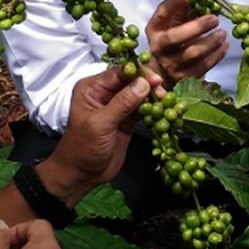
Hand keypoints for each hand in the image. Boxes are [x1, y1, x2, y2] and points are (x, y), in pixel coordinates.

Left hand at [40, 67, 159, 203]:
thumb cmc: (83, 149)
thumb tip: (143, 83)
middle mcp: (104, 93)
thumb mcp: (100, 124)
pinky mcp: (128, 119)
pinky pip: (143, 108)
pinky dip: (153, 108)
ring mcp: (117, 106)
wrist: (82, 175)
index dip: (138, 74)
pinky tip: (164, 110)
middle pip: (131, 81)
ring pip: (139, 93)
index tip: (156, 79)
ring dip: (153, 96)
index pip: (118, 73)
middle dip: (148, 84)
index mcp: (91, 89)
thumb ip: (122, 103)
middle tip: (163, 92)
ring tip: (166, 101)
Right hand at [146, 0, 228, 86]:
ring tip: (222, 33)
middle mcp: (159, 48)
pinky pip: (203, 67)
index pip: (163, 13)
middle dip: (198, 26)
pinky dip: (216, 55)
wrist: (166, 70)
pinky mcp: (183, 79)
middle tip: (215, 19)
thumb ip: (183, 7)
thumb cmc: (174, 38)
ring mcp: (170, 66)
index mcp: (155, 30)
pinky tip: (223, 46)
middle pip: (176, 37)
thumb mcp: (173, 21)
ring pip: (193, 54)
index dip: (176, 3)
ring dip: (211, 42)